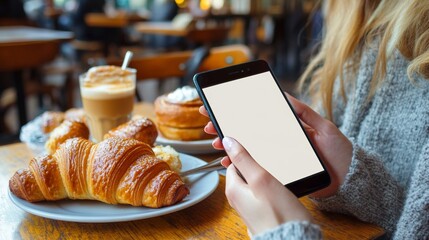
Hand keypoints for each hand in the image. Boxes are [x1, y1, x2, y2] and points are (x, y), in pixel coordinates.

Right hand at [199, 94, 352, 197]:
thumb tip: (284, 94)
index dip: (240, 113)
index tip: (221, 107)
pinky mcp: (280, 173)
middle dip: (227, 128)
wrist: (350, 178)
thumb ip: (304, 112)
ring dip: (229, 145)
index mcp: (287, 130)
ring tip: (216, 141)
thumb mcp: (323, 127)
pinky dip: (240, 164)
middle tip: (210, 125)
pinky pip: (256, 168)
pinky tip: (229, 161)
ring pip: (248, 151)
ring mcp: (277, 158)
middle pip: (248, 135)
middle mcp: (278, 143)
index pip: (259, 119)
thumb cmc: (338, 151)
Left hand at [222, 136, 312, 235]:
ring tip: (278, 173)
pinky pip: (264, 192)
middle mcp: (239, 199)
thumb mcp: (260, 179)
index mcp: (233, 190)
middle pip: (244, 172)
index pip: (233, 162)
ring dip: (266, 174)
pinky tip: (282, 186)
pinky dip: (272, 186)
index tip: (255, 147)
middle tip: (270, 160)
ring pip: (255, 182)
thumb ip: (243, 159)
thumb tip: (228, 141)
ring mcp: (251, 206)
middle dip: (256, 163)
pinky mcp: (264, 212)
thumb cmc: (278, 215)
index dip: (243, 153)